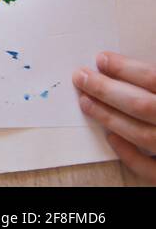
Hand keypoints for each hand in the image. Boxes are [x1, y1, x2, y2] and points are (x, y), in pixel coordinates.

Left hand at [74, 52, 155, 180]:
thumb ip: (151, 79)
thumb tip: (119, 64)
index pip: (153, 79)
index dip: (126, 69)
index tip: (101, 59)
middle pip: (142, 106)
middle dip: (107, 90)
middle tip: (80, 77)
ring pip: (142, 136)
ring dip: (110, 117)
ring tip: (85, 102)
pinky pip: (149, 169)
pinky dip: (129, 154)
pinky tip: (111, 137)